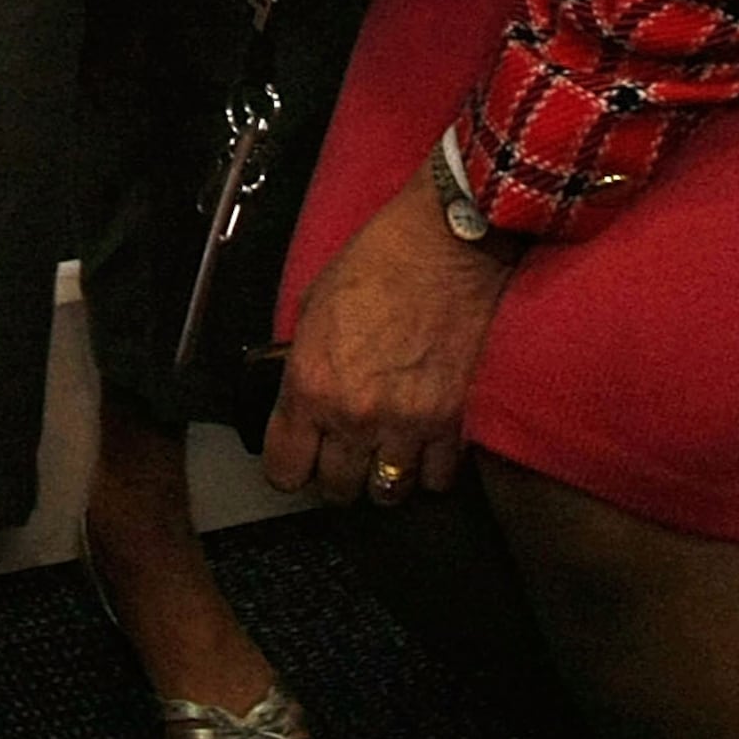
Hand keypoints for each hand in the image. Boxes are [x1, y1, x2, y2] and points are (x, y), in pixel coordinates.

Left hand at [262, 167, 511, 504]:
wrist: (446, 245)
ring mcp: (407, 425)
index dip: (288, 468)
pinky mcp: (454, 424)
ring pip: (387, 492)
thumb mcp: (313, 307)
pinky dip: (428, 469)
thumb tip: (301, 396)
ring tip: (384, 454)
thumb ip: (305, 364)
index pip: (284, 468)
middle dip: (336, 475)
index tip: (296, 461)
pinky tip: (422, 447)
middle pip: (337, 488)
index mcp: (310, 386)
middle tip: (343, 454)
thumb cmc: (378, 262)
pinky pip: (435, 478)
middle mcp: (355, 416)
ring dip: (383, 477)